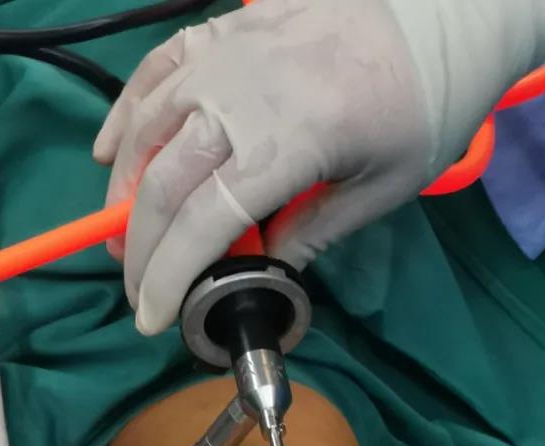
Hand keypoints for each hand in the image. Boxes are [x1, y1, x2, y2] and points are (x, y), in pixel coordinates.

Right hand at [93, 0, 544, 332]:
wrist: (436, 13)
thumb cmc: (420, 105)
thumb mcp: (381, 188)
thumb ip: (315, 232)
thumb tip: (264, 268)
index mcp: (286, 143)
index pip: (203, 222)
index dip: (168, 275)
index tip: (150, 316)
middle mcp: (240, 97)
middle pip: (165, 182)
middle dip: (140, 247)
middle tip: (134, 289)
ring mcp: (225, 56)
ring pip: (148, 127)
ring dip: (124, 189)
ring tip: (121, 236)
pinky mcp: (222, 30)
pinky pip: (155, 71)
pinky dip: (125, 115)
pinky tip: (109, 151)